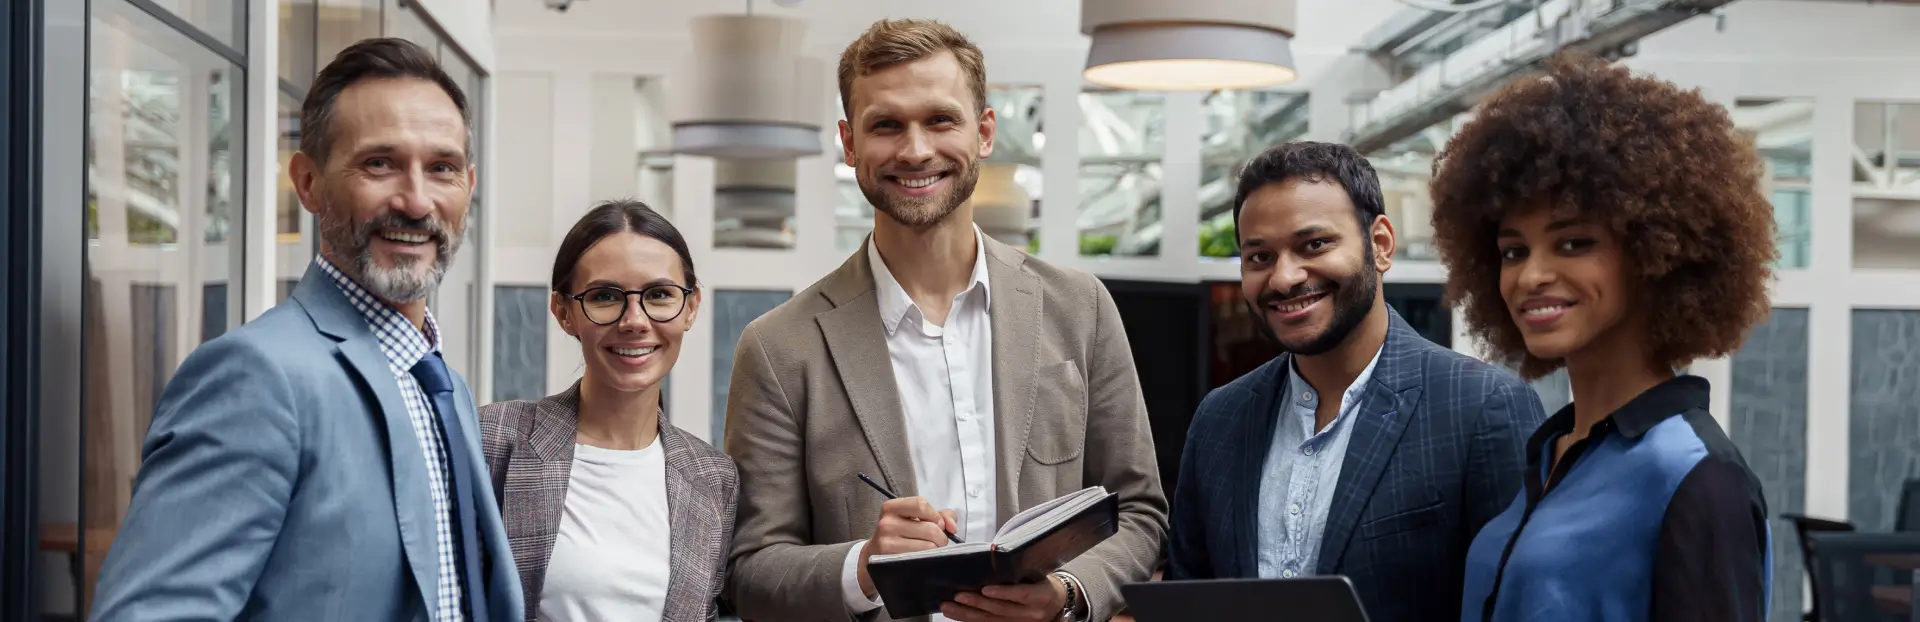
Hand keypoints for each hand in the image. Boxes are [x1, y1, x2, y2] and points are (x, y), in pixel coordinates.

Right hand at [856, 497, 957, 596]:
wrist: (876, 555)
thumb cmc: (902, 533)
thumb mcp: (916, 517)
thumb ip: (940, 515)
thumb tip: (952, 527)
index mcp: (891, 507)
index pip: (921, 504)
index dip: (936, 515)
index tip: (939, 524)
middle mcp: (886, 523)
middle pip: (930, 528)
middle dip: (940, 537)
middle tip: (936, 541)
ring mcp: (887, 543)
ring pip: (929, 546)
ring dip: (935, 550)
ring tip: (928, 550)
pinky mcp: (892, 561)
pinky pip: (922, 560)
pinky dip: (928, 559)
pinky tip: (923, 558)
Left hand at [940, 574, 1069, 621]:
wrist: (1056, 605)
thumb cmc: (1043, 584)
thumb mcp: (1037, 575)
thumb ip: (1019, 572)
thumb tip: (992, 556)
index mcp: (1040, 596)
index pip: (1021, 595)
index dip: (1003, 593)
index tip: (986, 589)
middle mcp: (1030, 614)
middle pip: (1001, 610)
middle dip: (977, 603)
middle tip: (958, 595)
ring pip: (991, 621)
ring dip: (967, 614)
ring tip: (949, 607)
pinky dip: (970, 620)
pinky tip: (956, 615)